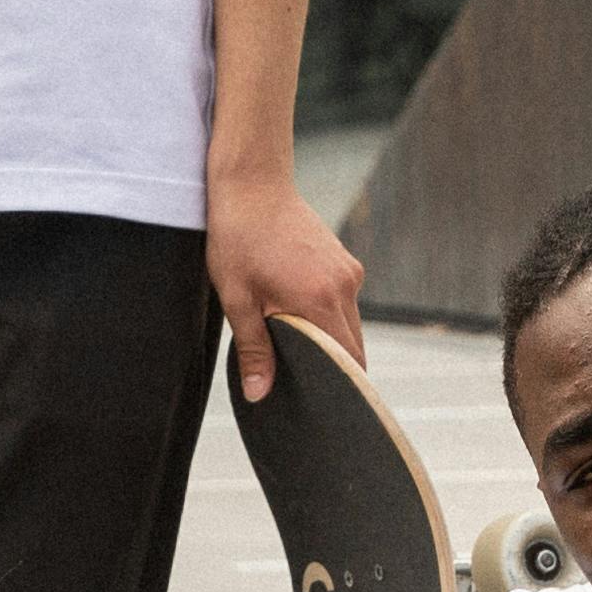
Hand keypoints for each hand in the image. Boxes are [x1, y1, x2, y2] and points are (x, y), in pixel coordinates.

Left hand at [208, 168, 364, 404]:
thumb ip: (254, 350)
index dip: (341, 388)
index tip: (328, 407)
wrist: (252, 183)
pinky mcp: (343, 259)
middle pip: (354, 347)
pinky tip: (298, 314)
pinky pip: (344, 301)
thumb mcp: (237, 299)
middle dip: (336, 369)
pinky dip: (328, 316)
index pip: (347, 361)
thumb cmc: (237, 237)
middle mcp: (344, 286)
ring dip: (330, 340)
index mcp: (319, 300)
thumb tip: (260, 394)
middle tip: (310, 389)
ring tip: (298, 349)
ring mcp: (348, 270)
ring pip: (349, 324)